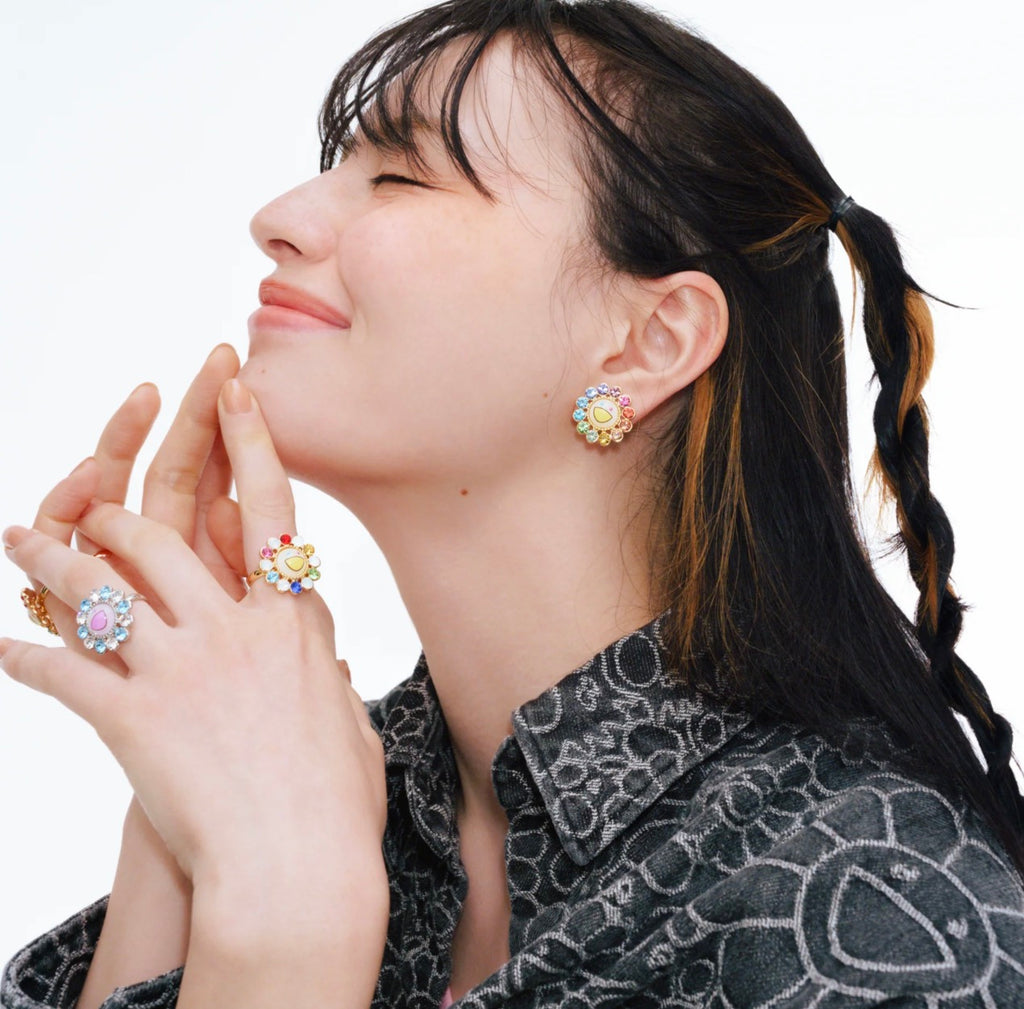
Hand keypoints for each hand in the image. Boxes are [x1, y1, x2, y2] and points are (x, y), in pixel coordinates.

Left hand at [1, 379, 386, 895]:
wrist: (298, 872)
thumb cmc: (337, 804)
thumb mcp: (344, 720)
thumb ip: (324, 674)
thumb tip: (323, 653)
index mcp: (291, 624)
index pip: (268, 510)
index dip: (249, 441)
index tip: (231, 390)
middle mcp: (235, 630)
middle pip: (161, 537)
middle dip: (116, 507)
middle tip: (88, 497)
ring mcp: (181, 670)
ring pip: (101, 587)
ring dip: (52, 562)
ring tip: (20, 542)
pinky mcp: (133, 718)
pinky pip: (63, 672)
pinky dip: (26, 658)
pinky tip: (2, 649)